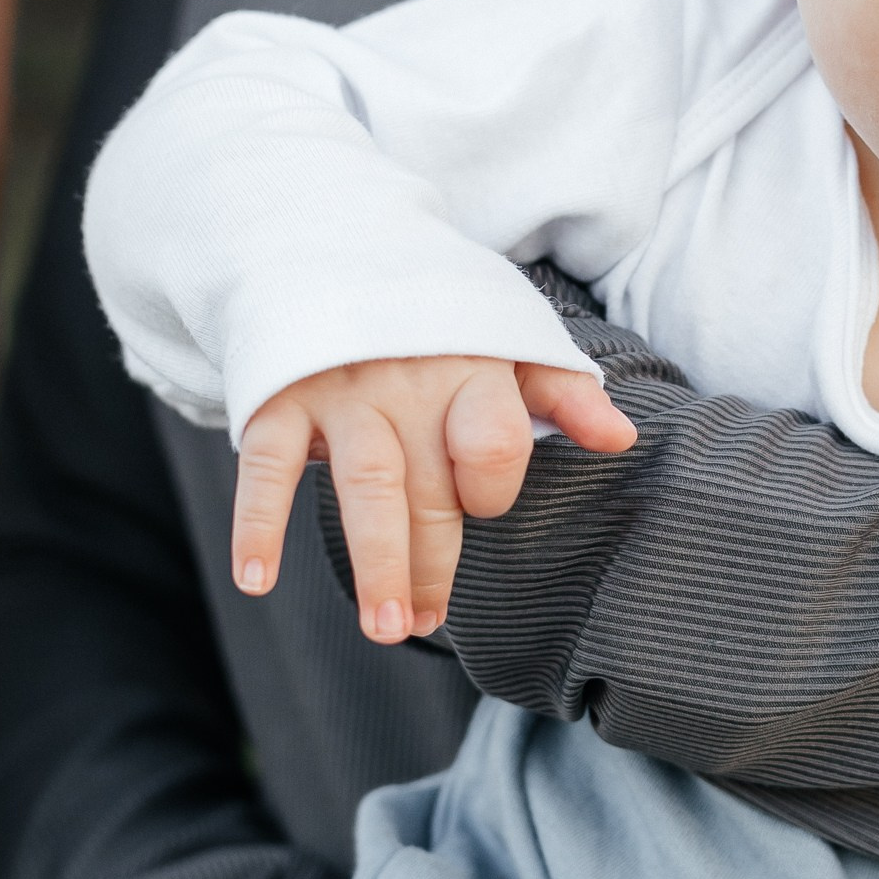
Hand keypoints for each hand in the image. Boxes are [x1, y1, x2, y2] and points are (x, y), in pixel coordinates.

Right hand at [233, 353, 635, 639]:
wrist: (331, 250)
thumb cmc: (434, 320)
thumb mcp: (506, 340)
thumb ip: (562, 392)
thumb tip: (621, 439)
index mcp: (468, 368)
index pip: (492, 442)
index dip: (489, 486)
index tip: (476, 508)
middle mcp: (406, 381)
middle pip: (428, 487)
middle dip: (429, 564)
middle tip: (419, 625)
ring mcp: (341, 391)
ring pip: (365, 486)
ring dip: (373, 562)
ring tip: (385, 628)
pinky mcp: (281, 398)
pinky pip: (268, 467)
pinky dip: (257, 523)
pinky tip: (257, 579)